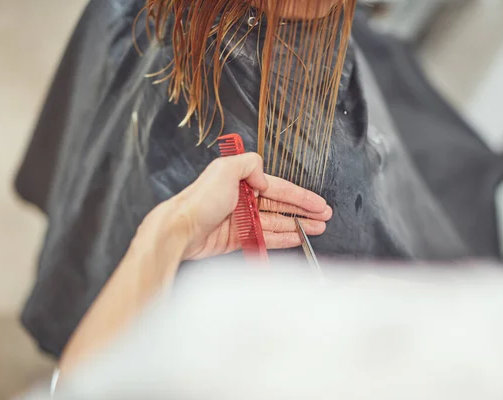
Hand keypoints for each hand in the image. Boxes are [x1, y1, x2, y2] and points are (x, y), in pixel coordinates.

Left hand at [137, 153, 331, 261]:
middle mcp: (243, 200)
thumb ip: (249, 164)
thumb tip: (263, 176)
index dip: (301, 197)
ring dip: (296, 227)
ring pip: (275, 223)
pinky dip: (281, 239)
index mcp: (242, 181)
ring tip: (315, 230)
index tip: (318, 204)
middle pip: (281, 207)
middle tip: (323, 218)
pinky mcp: (236, 239)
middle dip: (303, 213)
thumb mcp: (224, 170)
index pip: (280, 188)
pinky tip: (294, 239)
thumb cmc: (198, 201)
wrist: (179, 229)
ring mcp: (241, 221)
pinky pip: (264, 238)